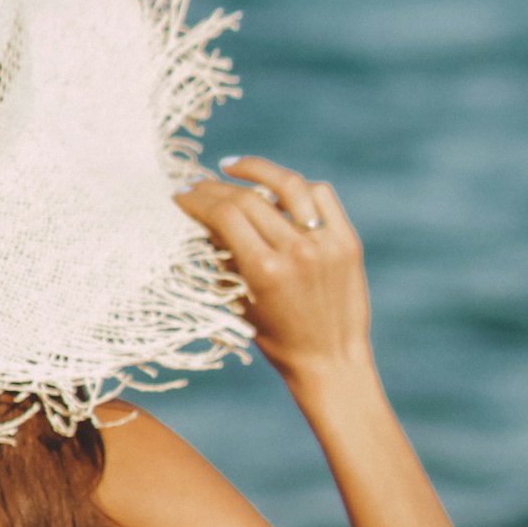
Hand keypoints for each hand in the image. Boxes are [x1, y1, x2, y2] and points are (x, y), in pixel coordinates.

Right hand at [175, 157, 371, 385]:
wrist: (330, 359)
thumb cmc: (276, 339)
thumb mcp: (240, 302)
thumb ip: (224, 260)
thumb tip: (203, 222)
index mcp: (264, 270)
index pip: (224, 215)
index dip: (197, 200)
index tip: (180, 196)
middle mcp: (296, 251)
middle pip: (248, 198)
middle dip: (214, 188)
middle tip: (197, 185)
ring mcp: (325, 242)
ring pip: (286, 186)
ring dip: (254, 171)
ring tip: (232, 167)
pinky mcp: (346, 240)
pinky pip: (320, 196)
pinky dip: (296, 188)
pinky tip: (277, 190)